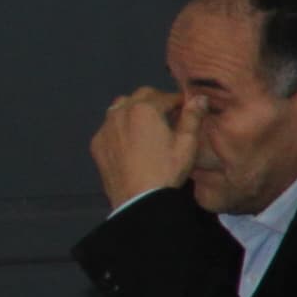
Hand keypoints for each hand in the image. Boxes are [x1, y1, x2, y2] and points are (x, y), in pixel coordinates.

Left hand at [89, 86, 196, 202]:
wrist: (138, 200)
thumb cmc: (166, 171)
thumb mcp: (187, 144)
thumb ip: (193, 117)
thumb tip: (200, 97)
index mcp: (146, 109)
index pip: (167, 96)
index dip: (180, 102)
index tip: (187, 112)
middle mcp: (121, 111)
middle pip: (141, 96)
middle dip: (157, 102)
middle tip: (168, 118)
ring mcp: (106, 127)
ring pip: (121, 107)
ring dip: (135, 110)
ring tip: (146, 128)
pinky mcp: (97, 143)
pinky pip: (109, 126)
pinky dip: (120, 128)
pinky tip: (130, 144)